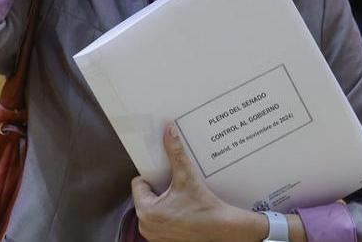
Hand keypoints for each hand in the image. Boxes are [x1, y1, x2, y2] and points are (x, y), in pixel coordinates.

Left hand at [131, 125, 264, 241]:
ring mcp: (154, 235)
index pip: (139, 183)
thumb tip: (168, 131)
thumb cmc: (204, 208)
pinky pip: (160, 220)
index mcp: (145, 210)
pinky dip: (169, 213)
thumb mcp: (186, 176)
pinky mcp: (163, 240)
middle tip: (175, 184)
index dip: (153, 176)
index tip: (166, 174)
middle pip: (146, 195)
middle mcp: (145, 225)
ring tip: (180, 197)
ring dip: (163, 201)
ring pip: (153, 208)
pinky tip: (183, 208)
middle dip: (159, 188)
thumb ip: (175, 152)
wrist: (222, 230)